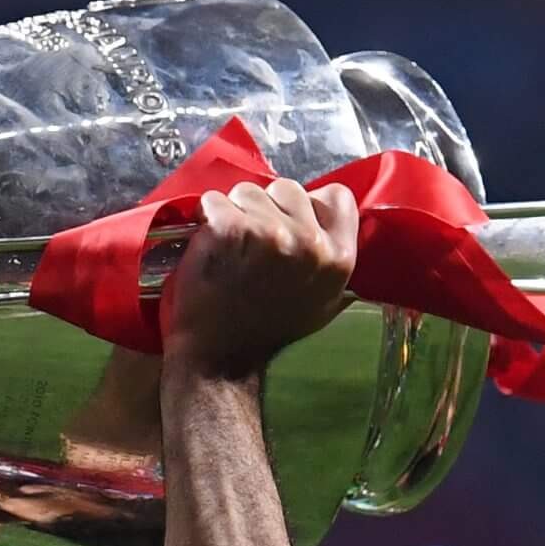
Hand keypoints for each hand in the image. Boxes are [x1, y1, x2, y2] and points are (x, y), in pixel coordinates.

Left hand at [161, 178, 358, 382]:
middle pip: (288, 187)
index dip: (308, 203)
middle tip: (252, 245)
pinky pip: (214, 201)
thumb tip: (324, 217)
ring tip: (230, 250)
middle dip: (267, 208)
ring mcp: (269, 234)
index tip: (288, 221)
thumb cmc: (266, 330)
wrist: (220, 358)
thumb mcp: (322, 300)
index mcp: (338, 259)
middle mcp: (309, 243)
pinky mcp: (230, 230)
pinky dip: (205, 218)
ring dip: (234, 212)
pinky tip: (209, 247)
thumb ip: (328, 256)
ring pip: (247, 191)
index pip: (336, 196)